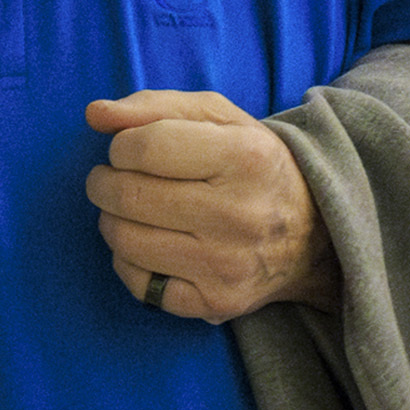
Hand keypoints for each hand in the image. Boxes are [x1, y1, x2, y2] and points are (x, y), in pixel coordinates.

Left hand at [81, 95, 330, 325]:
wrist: (313, 235)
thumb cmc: (253, 166)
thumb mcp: (220, 119)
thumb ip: (155, 107)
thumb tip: (96, 114)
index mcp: (246, 157)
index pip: (146, 147)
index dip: (121, 146)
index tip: (127, 150)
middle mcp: (240, 214)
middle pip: (130, 195)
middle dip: (104, 182)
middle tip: (112, 180)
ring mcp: (227, 264)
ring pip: (126, 240)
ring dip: (110, 220)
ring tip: (127, 209)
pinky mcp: (216, 302)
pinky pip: (139, 283)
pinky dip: (127, 262)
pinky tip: (144, 245)